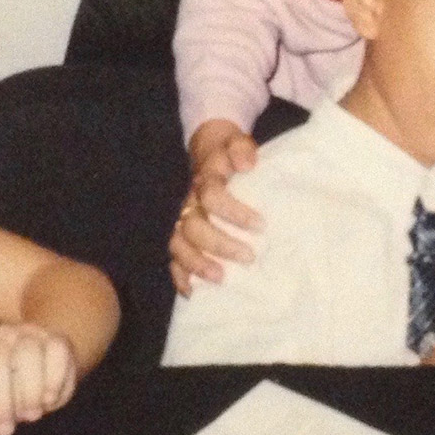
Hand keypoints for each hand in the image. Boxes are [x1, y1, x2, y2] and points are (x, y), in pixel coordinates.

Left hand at [0, 322, 77, 434]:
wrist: (42, 370)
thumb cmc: (5, 390)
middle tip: (6, 430)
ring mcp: (30, 334)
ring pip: (27, 354)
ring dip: (28, 392)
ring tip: (30, 415)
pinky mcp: (58, 340)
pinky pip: (57, 353)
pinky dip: (53, 380)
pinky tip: (48, 400)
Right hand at [170, 121, 263, 293]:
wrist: (208, 149)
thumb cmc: (230, 152)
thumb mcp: (238, 142)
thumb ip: (242, 148)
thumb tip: (247, 163)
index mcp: (204, 179)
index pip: (211, 196)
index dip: (234, 212)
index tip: (261, 225)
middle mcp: (188, 201)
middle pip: (194, 226)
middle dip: (220, 244)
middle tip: (250, 257)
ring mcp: (181, 219)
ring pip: (179, 244)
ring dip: (197, 263)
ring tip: (220, 278)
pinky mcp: (180, 234)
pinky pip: (172, 257)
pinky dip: (179, 275)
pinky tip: (192, 292)